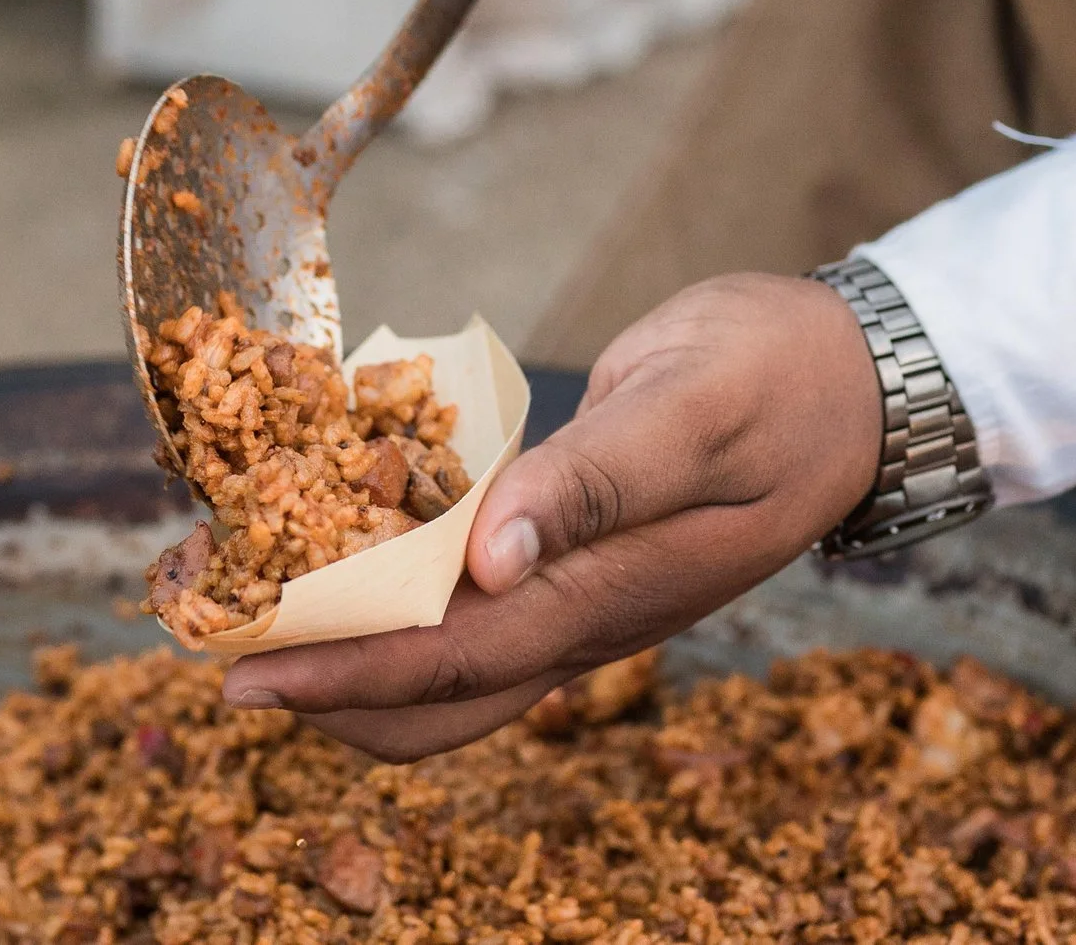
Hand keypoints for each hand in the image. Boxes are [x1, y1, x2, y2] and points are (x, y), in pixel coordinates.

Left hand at [219, 272, 880, 760]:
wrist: (856, 380)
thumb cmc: (776, 376)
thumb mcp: (693, 405)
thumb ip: (595, 478)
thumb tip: (488, 555)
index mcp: (614, 589)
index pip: (456, 660)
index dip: (343, 673)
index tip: (242, 672)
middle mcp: (592, 615)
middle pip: (440, 699)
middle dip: (324, 688)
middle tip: (218, 644)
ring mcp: (589, 597)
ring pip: (456, 674)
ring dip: (356, 657)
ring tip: (258, 602)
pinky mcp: (582, 563)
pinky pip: (478, 614)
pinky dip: (403, 602)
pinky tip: (350, 550)